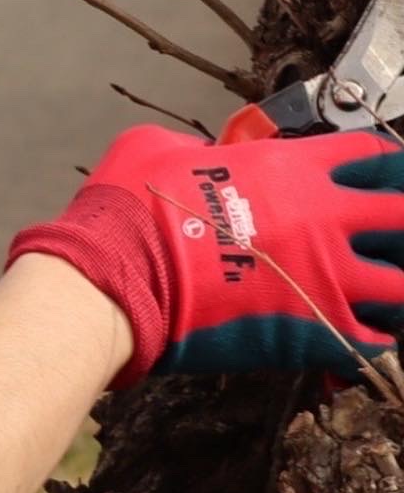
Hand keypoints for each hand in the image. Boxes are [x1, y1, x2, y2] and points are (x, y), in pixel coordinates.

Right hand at [6, 124, 403, 383]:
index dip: (389, 168)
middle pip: (403, 216)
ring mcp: (322, 278)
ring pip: (401, 287)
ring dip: (394, 290)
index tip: (389, 179)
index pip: (372, 157)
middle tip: (388, 239)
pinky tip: (357, 345)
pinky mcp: (311, 332)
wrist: (116, 280)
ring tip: (380, 299)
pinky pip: (374, 344)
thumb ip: (199, 147)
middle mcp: (320, 219)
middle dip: (400, 226)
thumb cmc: (130, 210)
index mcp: (289, 168)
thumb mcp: (158, 148)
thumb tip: (200, 152)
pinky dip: (371, 344)